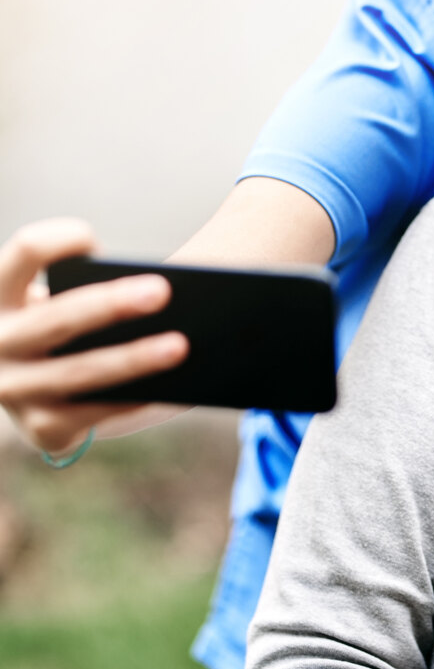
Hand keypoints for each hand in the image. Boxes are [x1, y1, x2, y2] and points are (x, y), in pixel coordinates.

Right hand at [0, 218, 188, 453]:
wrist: (57, 385)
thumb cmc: (80, 322)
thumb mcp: (78, 296)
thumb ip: (105, 284)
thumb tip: (166, 282)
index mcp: (3, 292)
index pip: (26, 252)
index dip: (59, 242)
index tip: (92, 240)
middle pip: (55, 319)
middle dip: (110, 305)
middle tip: (162, 291)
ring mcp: (13, 390)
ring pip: (76, 373)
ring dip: (131, 359)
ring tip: (179, 345)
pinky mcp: (41, 428)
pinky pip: (90, 415)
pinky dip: (131, 401)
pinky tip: (168, 388)